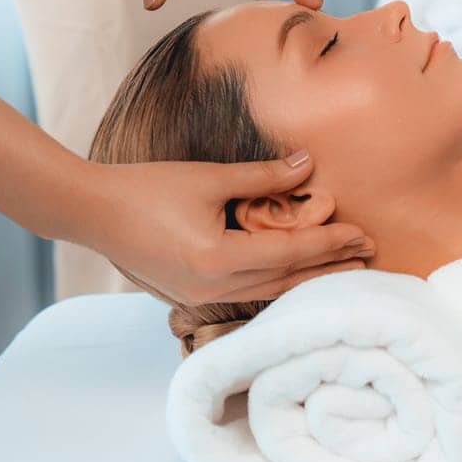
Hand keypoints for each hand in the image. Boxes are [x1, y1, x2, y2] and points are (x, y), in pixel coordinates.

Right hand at [88, 153, 373, 304]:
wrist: (90, 212)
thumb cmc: (146, 189)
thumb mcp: (208, 178)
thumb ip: (263, 176)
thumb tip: (309, 164)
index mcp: (218, 260)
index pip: (291, 252)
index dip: (330, 243)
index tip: (364, 235)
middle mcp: (212, 287)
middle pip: (287, 279)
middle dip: (331, 266)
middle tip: (370, 255)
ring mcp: (200, 297)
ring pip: (269, 292)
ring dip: (309, 279)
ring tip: (346, 270)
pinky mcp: (191, 294)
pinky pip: (249, 293)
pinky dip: (279, 285)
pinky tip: (299, 278)